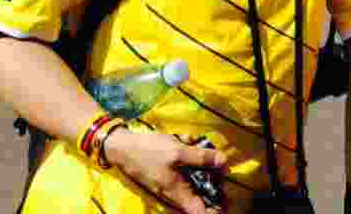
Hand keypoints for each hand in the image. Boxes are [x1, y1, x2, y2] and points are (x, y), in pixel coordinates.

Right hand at [103, 129, 226, 213]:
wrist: (123, 147)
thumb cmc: (150, 151)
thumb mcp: (178, 152)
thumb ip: (201, 157)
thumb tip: (225, 162)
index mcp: (179, 193)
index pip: (201, 212)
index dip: (216, 209)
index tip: (228, 198)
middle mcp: (176, 194)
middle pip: (202, 198)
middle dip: (214, 184)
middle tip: (222, 168)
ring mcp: (173, 185)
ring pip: (196, 183)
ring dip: (204, 170)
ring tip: (208, 155)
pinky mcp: (170, 175)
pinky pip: (187, 172)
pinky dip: (193, 161)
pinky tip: (190, 144)